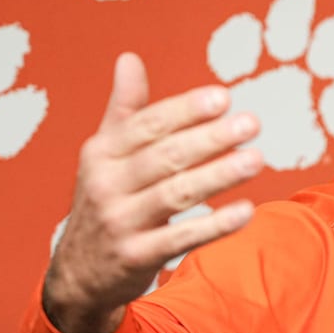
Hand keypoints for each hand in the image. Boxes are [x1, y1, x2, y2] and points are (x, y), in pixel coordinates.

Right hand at [42, 52, 262, 332]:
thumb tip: (129, 57)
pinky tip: (247, 211)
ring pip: (176, 194)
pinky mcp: (136, 257)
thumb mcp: (104, 154)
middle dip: (210, 138)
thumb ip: (124, 109)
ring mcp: (120, 222)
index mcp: (101, 152)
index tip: (223, 97)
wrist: (77, 274)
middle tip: (251, 123)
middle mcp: (106, 184)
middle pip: (166, 156)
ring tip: (256, 160)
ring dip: (219, 175)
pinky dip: (215, 225)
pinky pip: (181, 238)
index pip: (148, 124)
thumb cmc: (105, 200)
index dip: (186, 110)